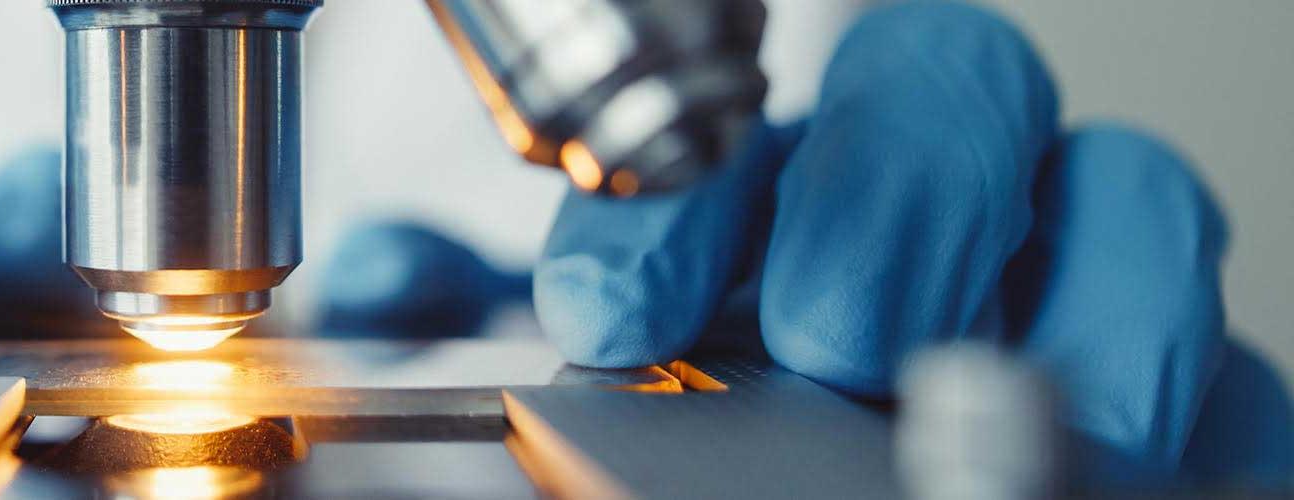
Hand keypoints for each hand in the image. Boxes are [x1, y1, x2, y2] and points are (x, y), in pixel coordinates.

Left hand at [322, 1, 1272, 483]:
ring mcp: (1072, 282)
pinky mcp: (1194, 409)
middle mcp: (927, 196)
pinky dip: (1195, 416)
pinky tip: (1116, 463)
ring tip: (980, 400)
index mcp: (753, 169)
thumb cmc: (641, 452)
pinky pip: (1240, 387)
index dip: (674, 196)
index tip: (605, 305)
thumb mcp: (530, 382)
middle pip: (956, 84)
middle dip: (887, 194)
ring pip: (1131, 202)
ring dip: (1076, 294)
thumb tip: (364, 288)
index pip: (732, 113)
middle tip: (820, 332)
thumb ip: (448, 321)